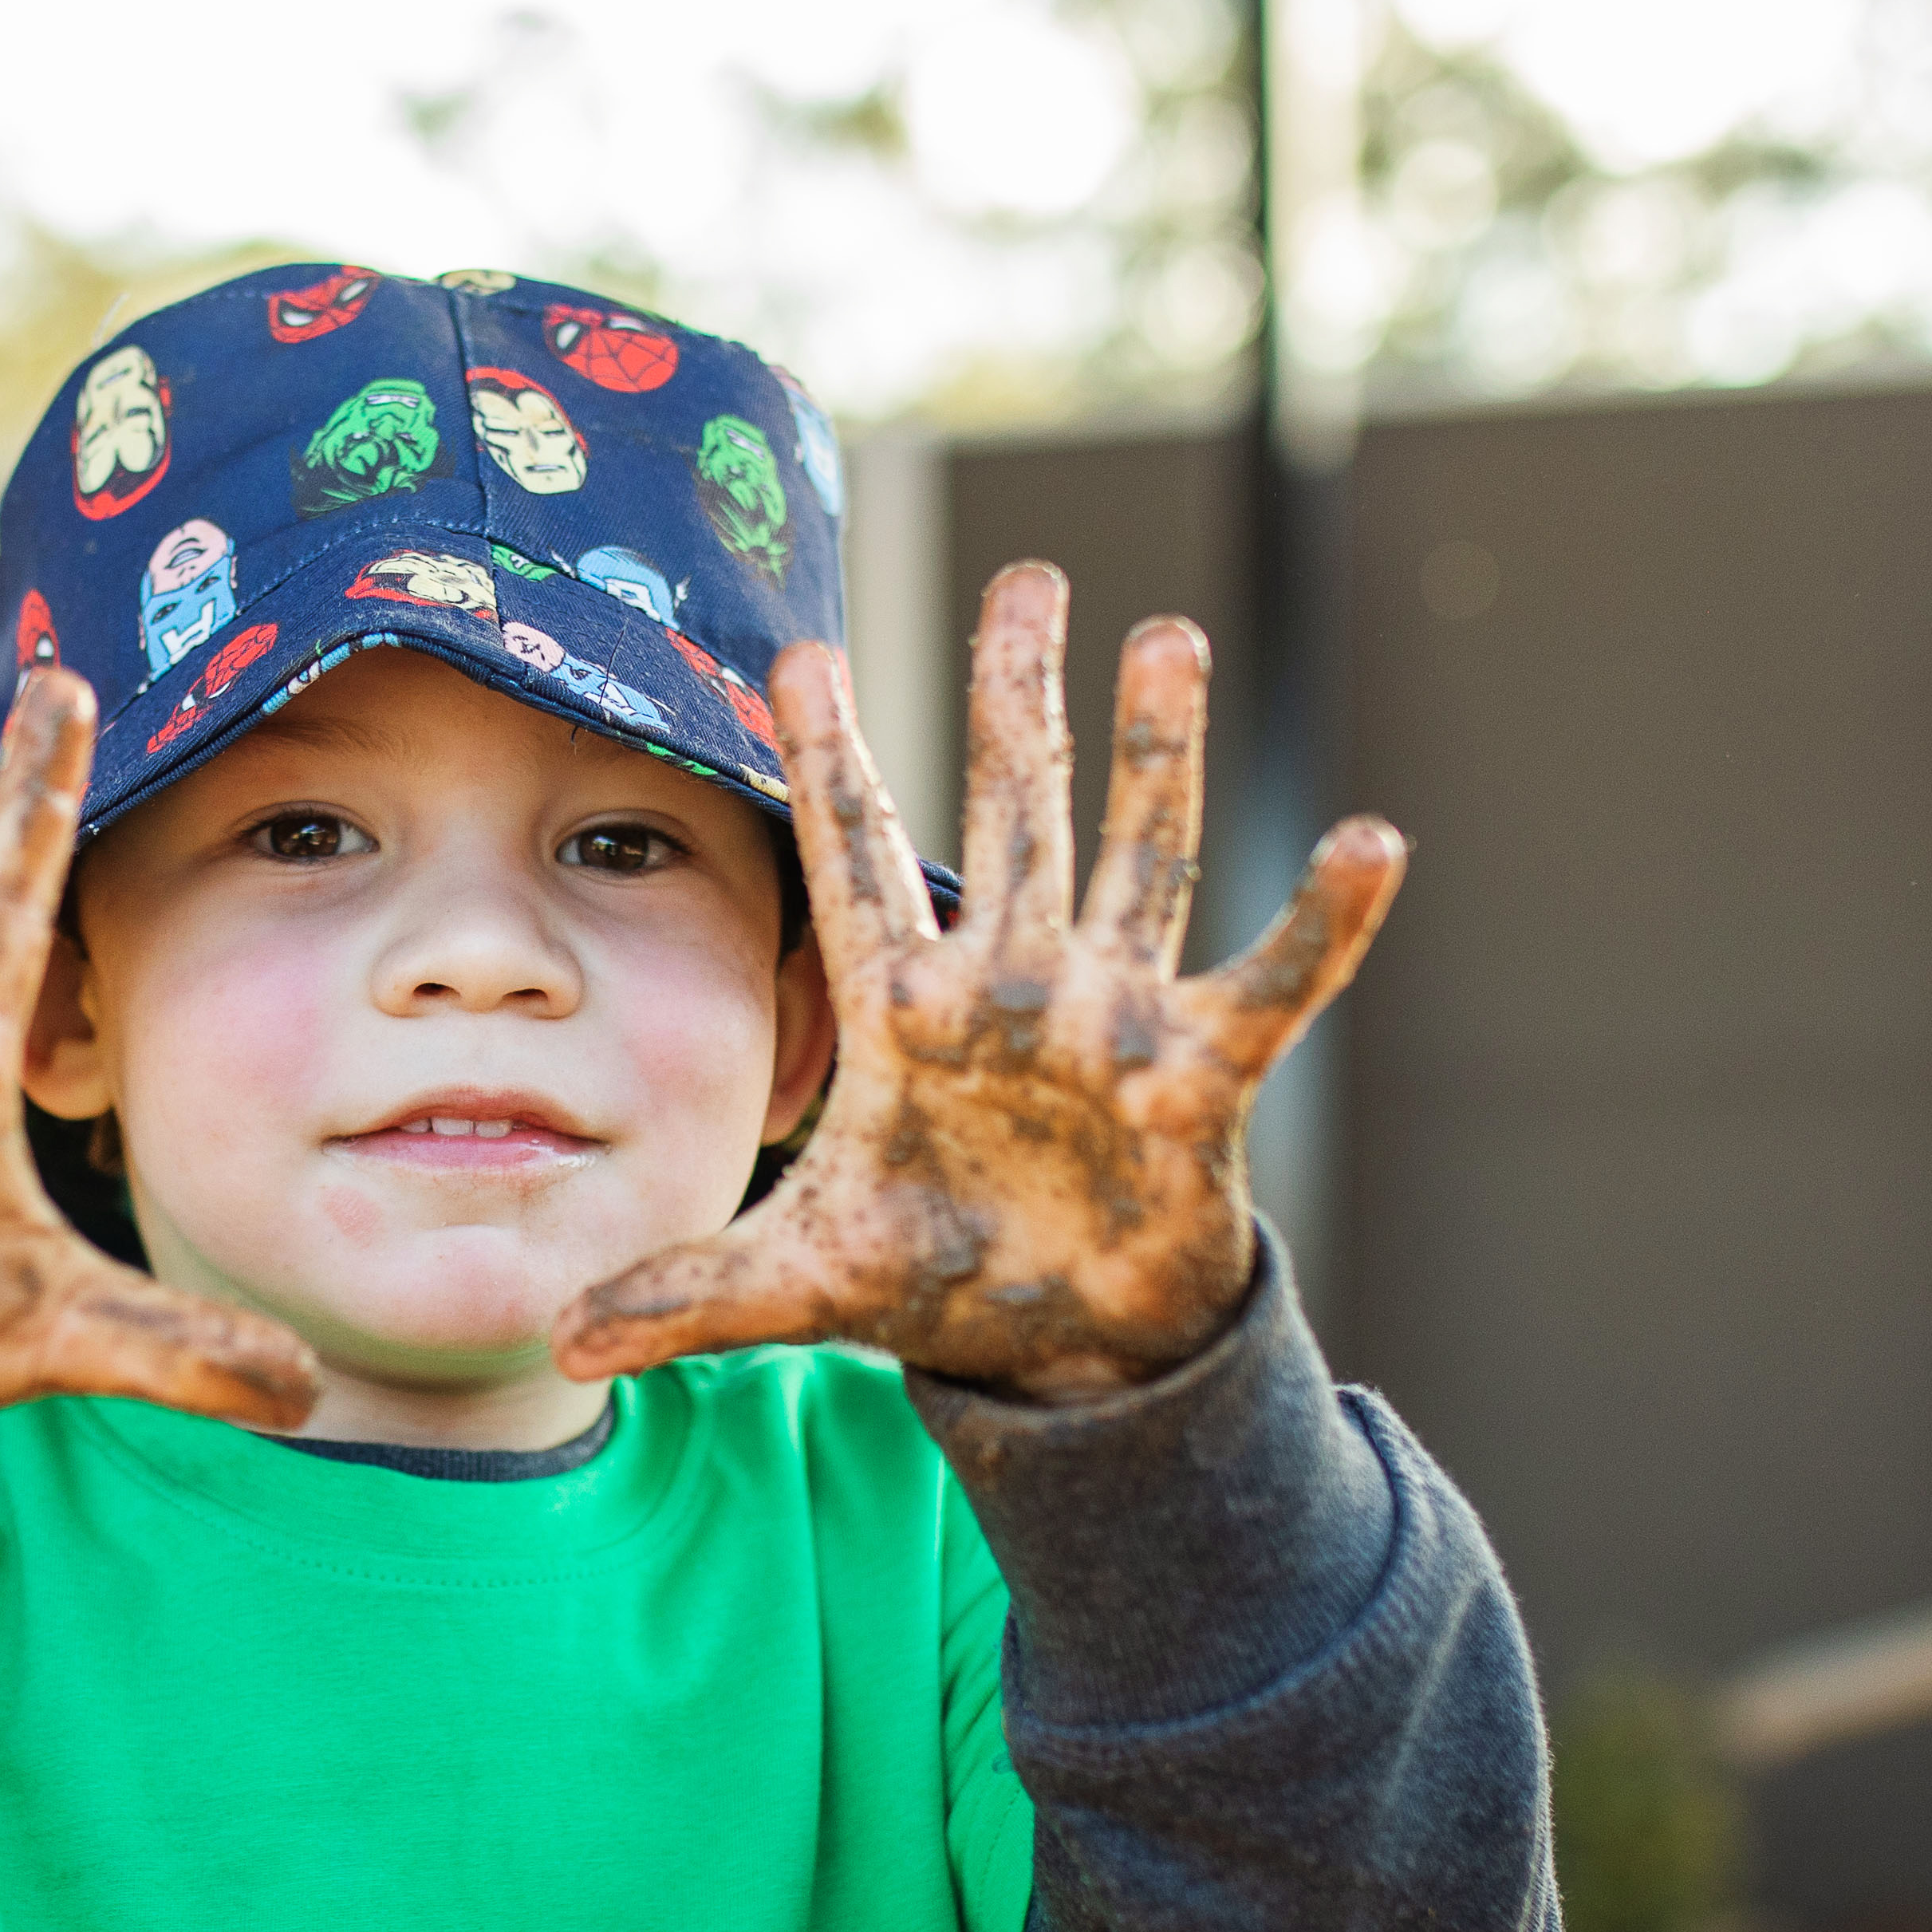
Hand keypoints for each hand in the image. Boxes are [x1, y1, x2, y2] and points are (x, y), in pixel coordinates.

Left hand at [553, 561, 1404, 1401]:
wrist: (1060, 1355)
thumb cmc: (936, 1285)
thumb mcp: (801, 1284)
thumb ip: (688, 1291)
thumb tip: (561, 1337)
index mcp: (907, 1012)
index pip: (854, 860)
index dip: (827, 761)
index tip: (799, 652)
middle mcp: (1011, 986)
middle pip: (1014, 814)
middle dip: (1018, 697)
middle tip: (1029, 576)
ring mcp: (1109, 1018)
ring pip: (1136, 857)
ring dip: (1155, 751)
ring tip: (1167, 638)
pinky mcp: (1196, 1078)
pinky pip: (1269, 983)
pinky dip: (1323, 921)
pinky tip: (1369, 840)